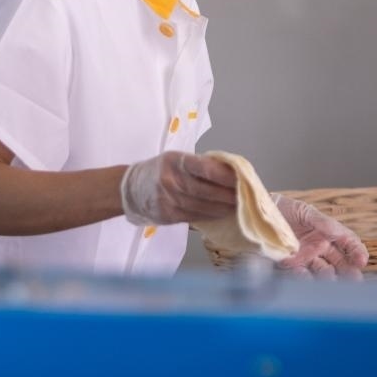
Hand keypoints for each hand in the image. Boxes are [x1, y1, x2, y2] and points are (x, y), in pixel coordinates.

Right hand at [121, 152, 236, 225]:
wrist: (132, 189)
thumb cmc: (161, 170)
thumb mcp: (177, 159)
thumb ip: (200, 165)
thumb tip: (231, 172)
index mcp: (175, 161)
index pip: (203, 167)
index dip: (223, 174)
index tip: (240, 177)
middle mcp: (170, 180)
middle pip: (204, 190)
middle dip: (227, 194)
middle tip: (245, 195)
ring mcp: (168, 200)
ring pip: (201, 206)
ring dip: (222, 207)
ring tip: (237, 206)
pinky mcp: (168, 215)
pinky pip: (194, 216)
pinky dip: (211, 216)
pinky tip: (221, 214)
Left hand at [274, 195, 368, 279]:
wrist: (259, 214)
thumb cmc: (284, 209)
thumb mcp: (305, 211)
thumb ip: (322, 222)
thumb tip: (338, 231)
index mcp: (327, 232)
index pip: (348, 243)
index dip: (357, 251)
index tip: (362, 260)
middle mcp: (319, 247)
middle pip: (339, 262)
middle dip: (348, 271)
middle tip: (355, 279)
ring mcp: (306, 258)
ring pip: (323, 271)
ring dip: (329, 277)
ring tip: (332, 280)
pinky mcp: (290, 266)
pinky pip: (301, 275)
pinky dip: (306, 279)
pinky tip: (309, 279)